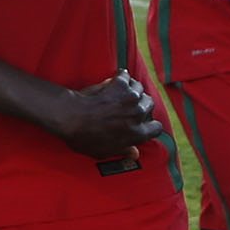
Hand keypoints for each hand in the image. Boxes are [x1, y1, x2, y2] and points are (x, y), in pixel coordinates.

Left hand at [51, 74, 165, 160]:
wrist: (72, 117)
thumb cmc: (84, 137)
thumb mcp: (104, 152)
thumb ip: (122, 151)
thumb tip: (134, 154)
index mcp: (137, 133)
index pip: (156, 128)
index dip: (150, 126)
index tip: (143, 124)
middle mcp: (138, 114)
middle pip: (150, 105)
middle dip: (141, 105)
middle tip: (130, 106)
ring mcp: (130, 97)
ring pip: (140, 89)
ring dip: (132, 90)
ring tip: (123, 92)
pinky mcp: (119, 84)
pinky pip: (126, 76)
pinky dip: (121, 76)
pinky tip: (116, 79)